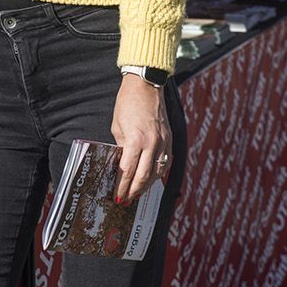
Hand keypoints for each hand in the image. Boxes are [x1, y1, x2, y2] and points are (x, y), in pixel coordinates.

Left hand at [112, 74, 170, 203]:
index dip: (122, 186)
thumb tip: (122, 164)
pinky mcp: (169, 140)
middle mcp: (152, 143)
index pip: (128, 170)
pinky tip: (152, 181)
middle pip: (143, 176)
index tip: (117, 196)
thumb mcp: (117, 126)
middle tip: (126, 201)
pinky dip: (158, 174)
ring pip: (156, 172)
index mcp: (135, 140)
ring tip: (137, 194)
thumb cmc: (127, 103)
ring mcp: (163, 142)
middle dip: (134, 191)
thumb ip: (121, 146)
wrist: (146, 85)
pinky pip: (165, 163)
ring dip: (146, 186)